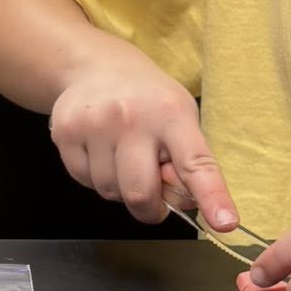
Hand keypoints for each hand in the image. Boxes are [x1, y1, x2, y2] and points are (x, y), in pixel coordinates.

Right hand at [48, 44, 237, 228]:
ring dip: (120, 189)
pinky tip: (100, 153)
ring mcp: (94, 125)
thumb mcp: (180, 117)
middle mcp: (131, 118)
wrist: (95, 66)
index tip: (225, 223)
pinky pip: (84, 181)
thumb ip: (186, 161)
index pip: (195, 164)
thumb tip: (183, 203)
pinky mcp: (65, 133)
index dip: (211, 196)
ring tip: (122, 158)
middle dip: (150, 209)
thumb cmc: (148, 99)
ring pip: (109, 192)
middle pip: (140, 193)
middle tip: (154, 200)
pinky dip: (96, 178)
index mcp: (171, 114)